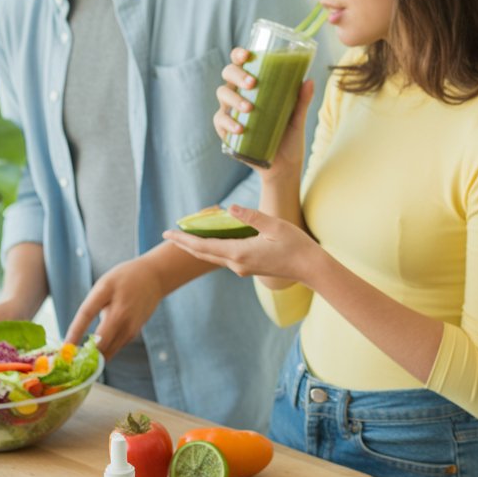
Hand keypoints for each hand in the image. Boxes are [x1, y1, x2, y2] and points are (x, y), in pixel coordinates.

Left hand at [64, 257, 166, 358]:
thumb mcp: (104, 285)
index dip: (74, 334)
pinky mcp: (134, 334)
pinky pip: (115, 347)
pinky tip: (96, 346)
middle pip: (101, 347)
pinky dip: (104, 349)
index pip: (87, 318)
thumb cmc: (125, 279)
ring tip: (79, 355)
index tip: (64, 348)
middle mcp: (123, 321)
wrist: (154, 278)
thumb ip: (92, 307)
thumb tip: (78, 334)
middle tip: (70, 359)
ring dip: (94, 356)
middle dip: (84, 356)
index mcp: (112, 304)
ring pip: (108, 352)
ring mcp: (131, 330)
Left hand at [163, 205, 322, 283]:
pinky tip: (212, 242)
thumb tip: (229, 208)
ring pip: (214, 256)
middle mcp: (237, 263)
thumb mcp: (274, 225)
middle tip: (168, 235)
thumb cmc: (295, 245)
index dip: (184, 240)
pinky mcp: (250, 267)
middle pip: (204, 254)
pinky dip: (213, 248)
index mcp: (240, 252)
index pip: (204, 246)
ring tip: (186, 237)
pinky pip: (225, 257)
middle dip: (185, 244)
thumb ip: (250, 216)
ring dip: (198, 247)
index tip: (167, 233)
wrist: (310, 268)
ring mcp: (243, 268)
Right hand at [214, 47, 315, 179]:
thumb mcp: (297, 118)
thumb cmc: (289, 137)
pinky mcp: (227, 131)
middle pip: (228, 75)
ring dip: (234, 99)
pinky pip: (220, 122)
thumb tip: (309, 81)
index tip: (246, 55)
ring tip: (249, 108)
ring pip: (222, 95)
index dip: (239, 55)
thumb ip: (302, 100)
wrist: (284, 166)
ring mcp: (231, 112)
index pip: (241, 64)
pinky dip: (228, 123)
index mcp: (254, 86)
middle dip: (238, 75)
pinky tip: (240, 128)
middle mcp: (239, 95)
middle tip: (253, 83)